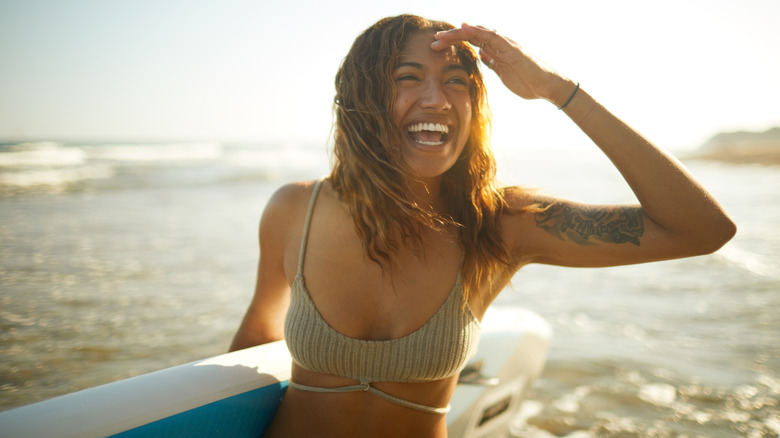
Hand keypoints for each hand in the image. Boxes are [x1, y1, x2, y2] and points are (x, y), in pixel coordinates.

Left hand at [431, 23, 573, 105]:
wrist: (548, 87)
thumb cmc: (528, 82)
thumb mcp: (504, 73)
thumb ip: (493, 62)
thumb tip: (482, 54)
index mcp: (496, 50)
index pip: (472, 42)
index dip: (454, 42)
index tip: (437, 45)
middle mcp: (500, 44)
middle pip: (471, 35)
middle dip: (452, 37)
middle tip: (433, 39)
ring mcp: (506, 44)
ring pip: (479, 33)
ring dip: (459, 33)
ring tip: (442, 35)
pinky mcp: (512, 49)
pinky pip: (493, 37)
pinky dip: (478, 32)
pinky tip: (465, 29)